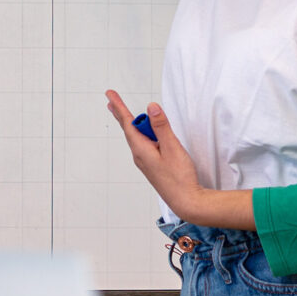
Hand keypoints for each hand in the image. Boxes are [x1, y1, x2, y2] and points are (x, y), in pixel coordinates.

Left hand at [105, 91, 203, 219]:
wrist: (186, 200)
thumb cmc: (180, 177)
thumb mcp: (172, 147)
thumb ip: (162, 126)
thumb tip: (151, 107)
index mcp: (141, 149)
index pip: (128, 123)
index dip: (119, 107)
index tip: (110, 95)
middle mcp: (140, 156)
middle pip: (130, 130)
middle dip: (122, 115)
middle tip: (113, 101)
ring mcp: (146, 162)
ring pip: (139, 138)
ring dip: (137, 125)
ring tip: (130, 115)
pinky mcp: (153, 165)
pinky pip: (145, 145)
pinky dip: (145, 135)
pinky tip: (150, 135)